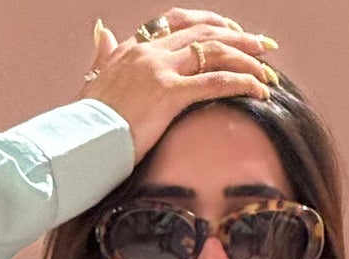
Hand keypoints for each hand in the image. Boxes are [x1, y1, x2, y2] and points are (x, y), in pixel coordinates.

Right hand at [82, 10, 279, 159]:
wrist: (78, 145)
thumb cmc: (85, 124)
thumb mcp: (93, 81)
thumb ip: (103, 55)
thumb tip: (103, 32)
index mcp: (133, 48)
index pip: (180, 23)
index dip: (211, 25)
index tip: (232, 33)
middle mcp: (148, 52)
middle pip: (204, 33)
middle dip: (240, 38)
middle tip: (265, 47)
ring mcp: (159, 70)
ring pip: (215, 53)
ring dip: (248, 60)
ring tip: (270, 72)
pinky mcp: (168, 95)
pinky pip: (214, 82)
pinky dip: (241, 83)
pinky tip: (260, 90)